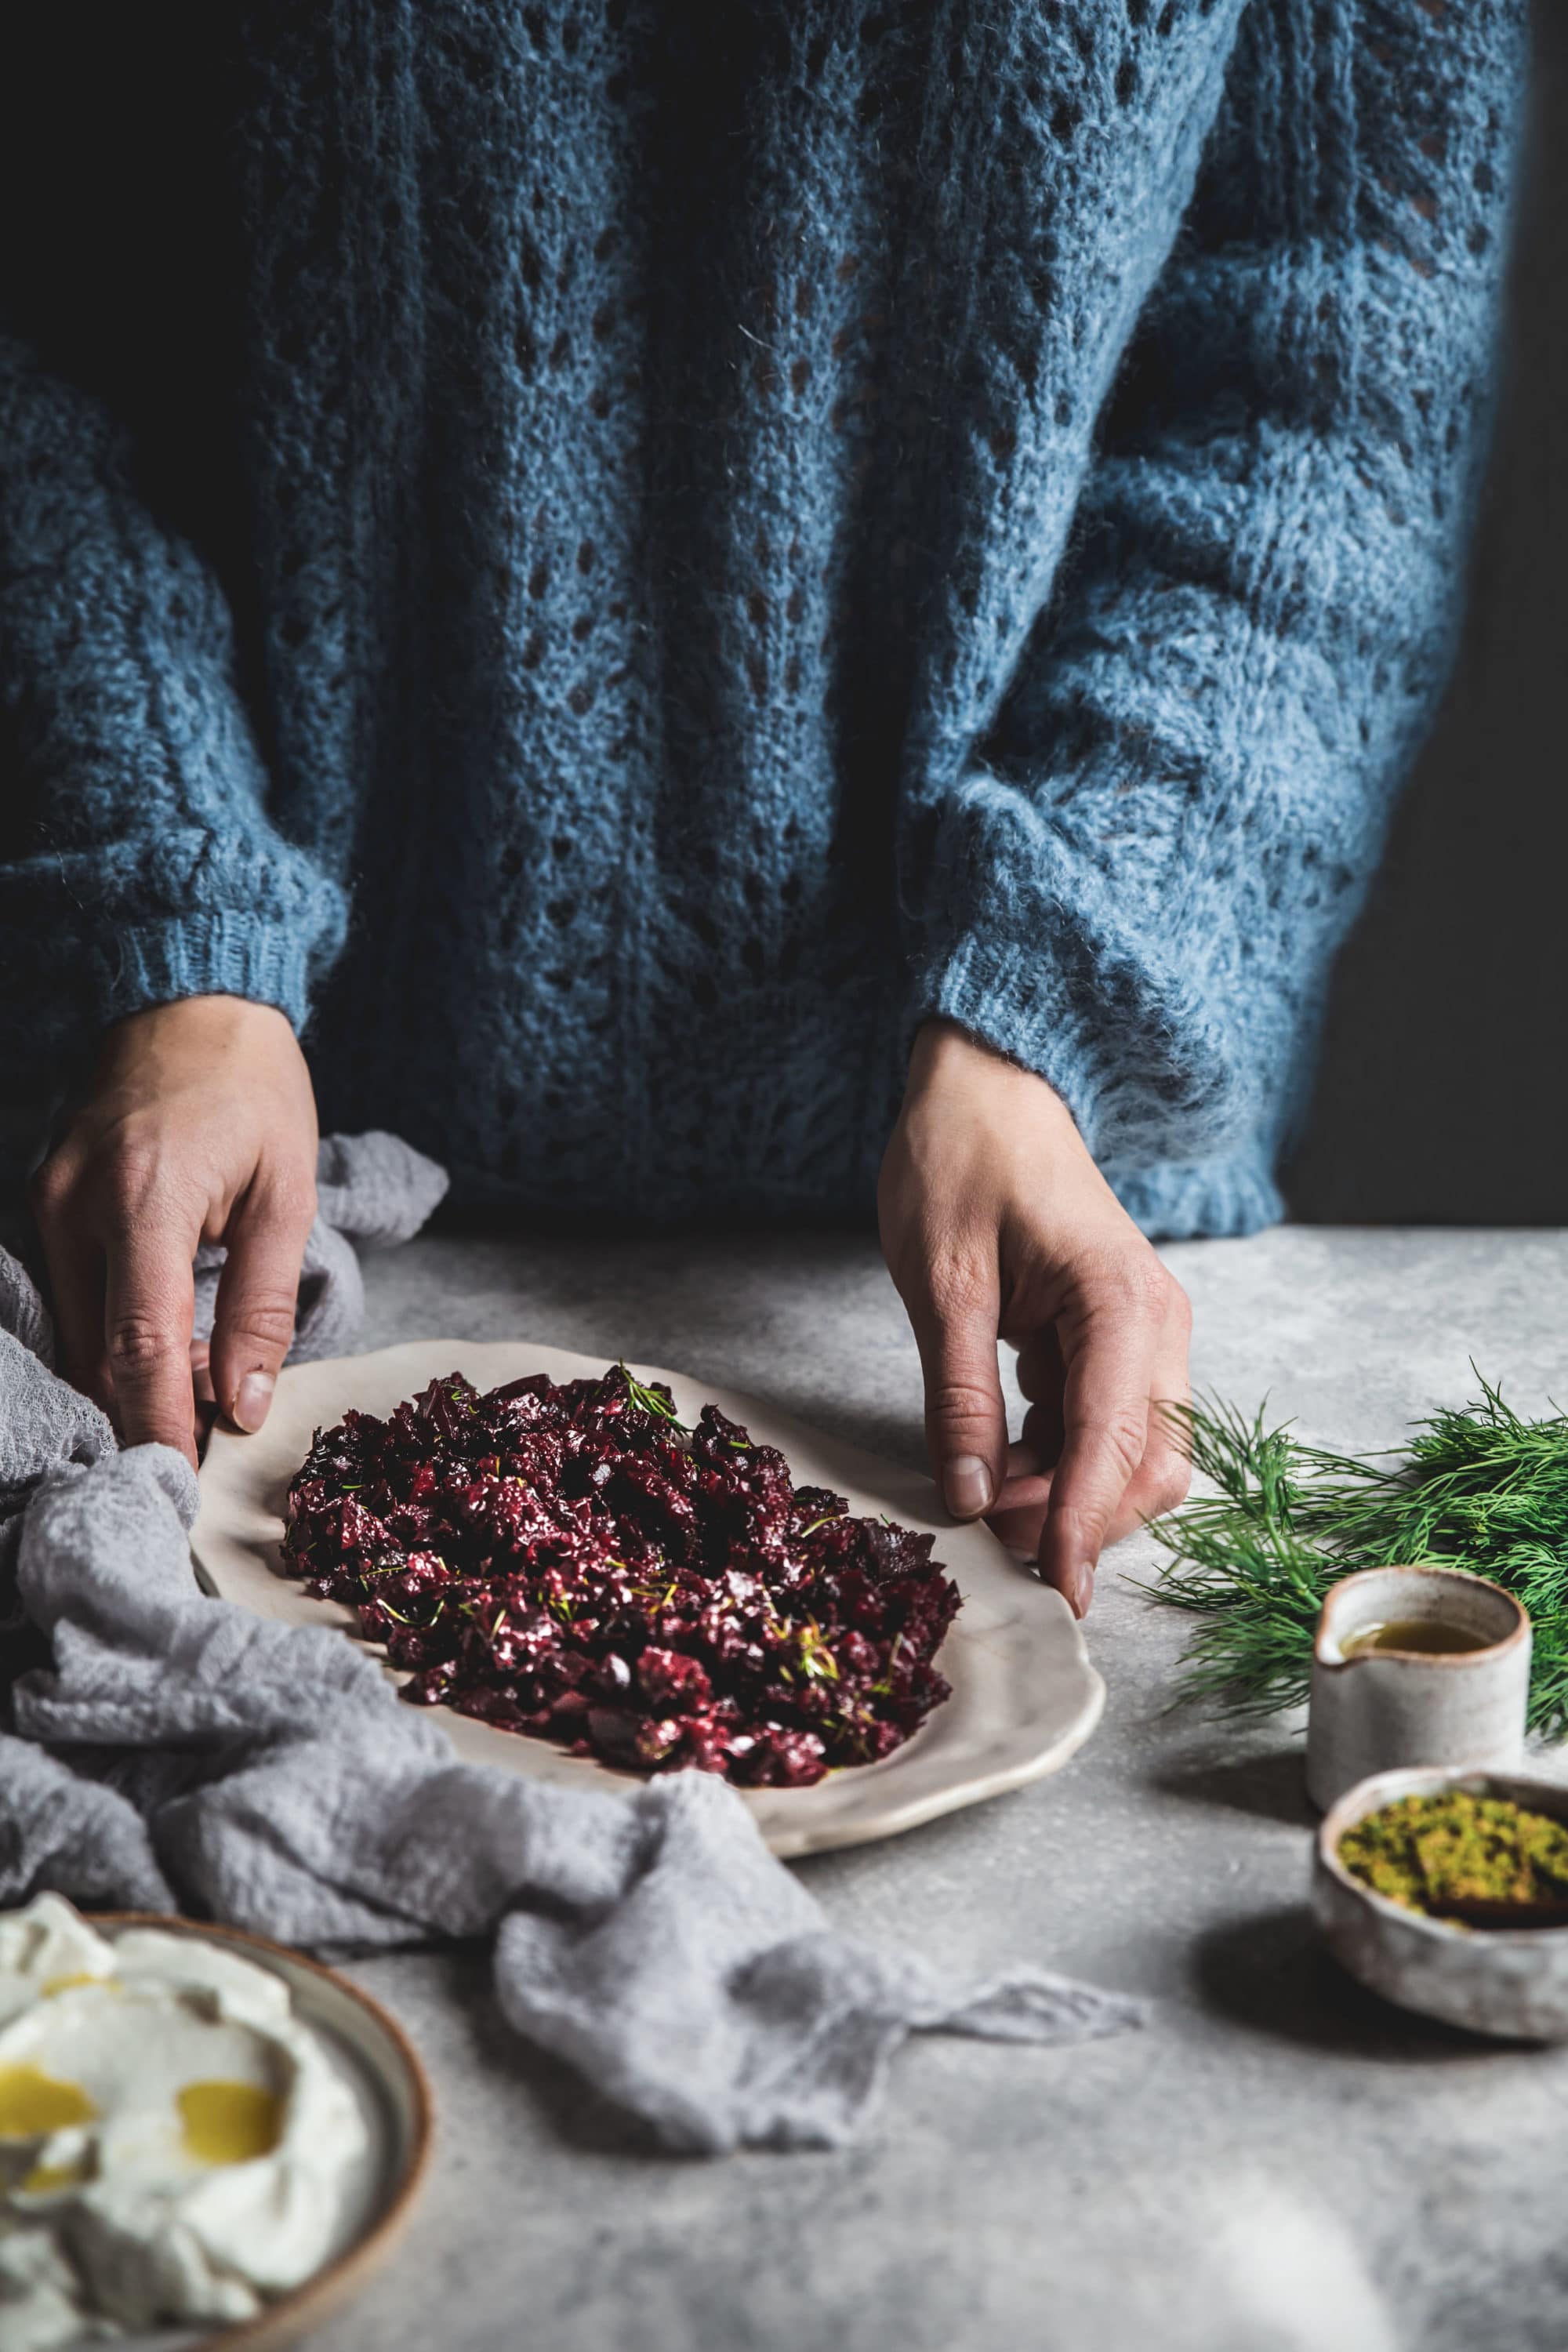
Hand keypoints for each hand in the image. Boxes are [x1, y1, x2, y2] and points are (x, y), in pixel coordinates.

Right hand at [31, 997, 318, 1464]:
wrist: (188, 997)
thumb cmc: (253, 1088)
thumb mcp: (286, 1194)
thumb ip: (264, 1306)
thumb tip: (245, 1404)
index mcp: (145, 1203)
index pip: (140, 1349)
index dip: (158, 1427)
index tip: (179, 1486)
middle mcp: (76, 1206)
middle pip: (99, 1352)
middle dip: (150, 1408)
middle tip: (214, 1435)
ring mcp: (48, 1201)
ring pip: (81, 1330)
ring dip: (134, 1373)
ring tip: (204, 1379)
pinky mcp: (45, 1199)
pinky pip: (74, 1292)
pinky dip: (116, 1330)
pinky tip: (171, 1336)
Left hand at [878, 1020, 1191, 1615]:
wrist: (987, 1085)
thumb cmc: (961, 1158)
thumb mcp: (940, 1280)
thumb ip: (959, 1396)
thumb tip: (971, 1499)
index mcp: (1122, 1302)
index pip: (1115, 1443)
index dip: (1081, 1525)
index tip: (1052, 1590)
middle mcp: (1155, 1324)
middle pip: (1150, 1466)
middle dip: (1081, 1518)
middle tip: (990, 1536)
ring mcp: (1142, 1334)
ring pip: (1136, 1457)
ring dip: (1071, 1497)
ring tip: (987, 1499)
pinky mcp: (1114, 1342)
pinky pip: (1105, 1429)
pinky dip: (1061, 1463)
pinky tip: (1001, 1460)